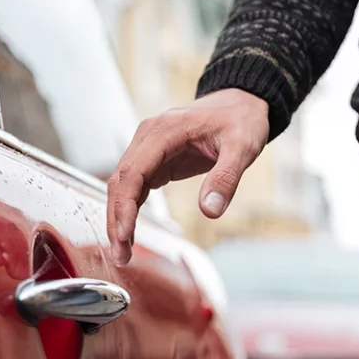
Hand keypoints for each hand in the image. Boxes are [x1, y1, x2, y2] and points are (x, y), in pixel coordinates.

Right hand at [108, 89, 269, 265]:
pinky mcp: (156, 159)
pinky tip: (130, 233)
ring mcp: (149, 148)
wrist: (242, 103)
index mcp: (163, 131)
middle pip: (120, 182)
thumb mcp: (242, 147)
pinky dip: (130, 210)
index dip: (124, 207)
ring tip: (123, 252)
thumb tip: (210, 211)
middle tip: (121, 254)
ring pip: (123, 186)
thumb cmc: (241, 119)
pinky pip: (135, 186)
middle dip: (116, 220)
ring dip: (119, 218)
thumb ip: (226, 178)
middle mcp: (148, 137)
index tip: (123, 235)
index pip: (133, 172)